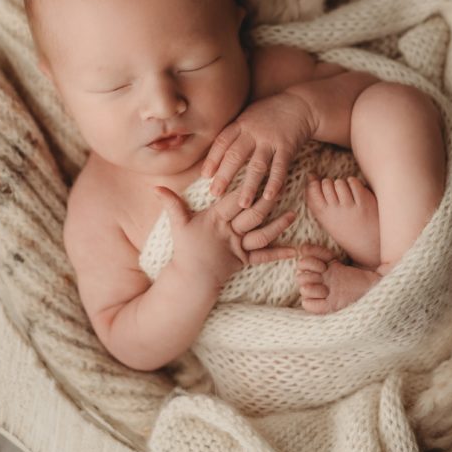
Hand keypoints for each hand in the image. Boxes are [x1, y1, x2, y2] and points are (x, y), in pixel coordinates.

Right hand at [155, 185, 296, 292]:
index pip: (235, 199)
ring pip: (262, 234)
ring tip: (293, 214)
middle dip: (269, 201)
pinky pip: (264, 257)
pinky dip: (280, 253)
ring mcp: (239, 247)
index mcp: (216, 219)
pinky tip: (295, 250)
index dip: (248, 186)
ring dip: (279, 224)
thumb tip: (156, 187)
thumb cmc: (185, 249)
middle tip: (283, 187)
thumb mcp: (178, 225)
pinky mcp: (245, 260)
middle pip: (253, 214)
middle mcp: (230, 232)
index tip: (260, 171)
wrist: (191, 279)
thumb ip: (171, 204)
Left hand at [202, 92, 316, 206]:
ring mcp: (271, 139)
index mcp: (241, 123)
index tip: (205, 176)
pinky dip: (275, 182)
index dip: (212, 159)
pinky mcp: (288, 146)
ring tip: (242, 204)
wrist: (301, 104)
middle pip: (235, 155)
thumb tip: (216, 153)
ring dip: (249, 186)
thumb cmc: (271, 113)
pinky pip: (280, 167)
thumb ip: (235, 131)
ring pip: (257, 165)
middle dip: (224, 175)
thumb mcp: (249, 115)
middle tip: (215, 194)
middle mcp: (254, 131)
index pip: (222, 142)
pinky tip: (269, 196)